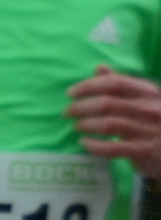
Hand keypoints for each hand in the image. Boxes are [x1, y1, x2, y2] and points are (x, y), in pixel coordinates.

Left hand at [68, 65, 160, 179]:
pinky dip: (94, 145)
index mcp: (149, 93)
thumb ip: (122, 85)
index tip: (70, 93)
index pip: (115, 83)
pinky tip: (84, 143)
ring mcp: (147, 131)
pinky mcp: (143, 151)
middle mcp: (150, 109)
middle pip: (107, 103)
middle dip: (81, 107)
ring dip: (85, 124)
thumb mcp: (145, 99)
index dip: (89, 86)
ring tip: (76, 126)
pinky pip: (112, 148)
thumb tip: (99, 68)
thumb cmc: (154, 121)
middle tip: (67, 112)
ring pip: (108, 124)